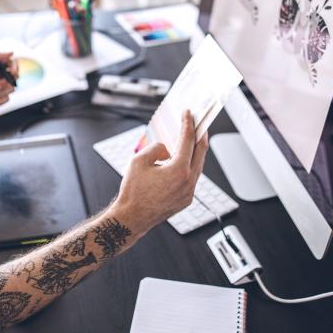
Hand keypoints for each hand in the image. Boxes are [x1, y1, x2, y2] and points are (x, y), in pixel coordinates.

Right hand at [113, 110, 209, 232]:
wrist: (131, 218)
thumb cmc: (133, 191)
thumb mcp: (139, 161)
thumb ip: (157, 148)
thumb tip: (167, 148)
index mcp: (179, 170)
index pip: (188, 140)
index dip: (188, 124)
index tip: (188, 114)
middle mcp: (189, 182)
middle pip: (201, 152)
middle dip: (199, 134)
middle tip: (197, 122)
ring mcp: (189, 192)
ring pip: (198, 165)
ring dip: (195, 151)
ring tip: (190, 139)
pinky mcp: (186, 200)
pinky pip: (193, 178)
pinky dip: (190, 165)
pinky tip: (183, 160)